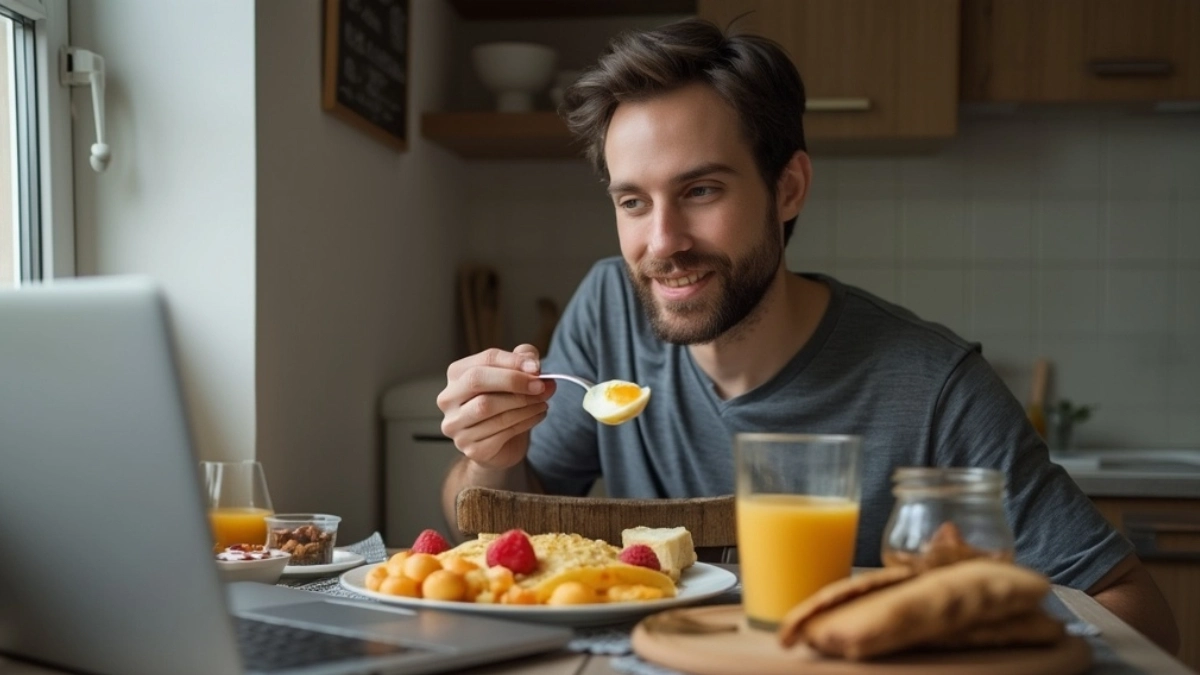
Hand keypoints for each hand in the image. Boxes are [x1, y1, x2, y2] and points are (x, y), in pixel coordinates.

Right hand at [437, 344, 556, 469]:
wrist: (502, 446)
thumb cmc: (505, 405)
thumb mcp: (516, 377)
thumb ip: (523, 360)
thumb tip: (532, 362)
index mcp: (457, 374)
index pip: (485, 359)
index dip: (513, 361)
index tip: (537, 368)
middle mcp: (449, 399)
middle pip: (476, 380)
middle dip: (513, 381)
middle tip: (540, 386)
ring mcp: (456, 425)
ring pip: (488, 408)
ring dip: (523, 403)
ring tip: (543, 401)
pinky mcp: (471, 448)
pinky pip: (499, 431)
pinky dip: (525, 421)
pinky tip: (538, 415)